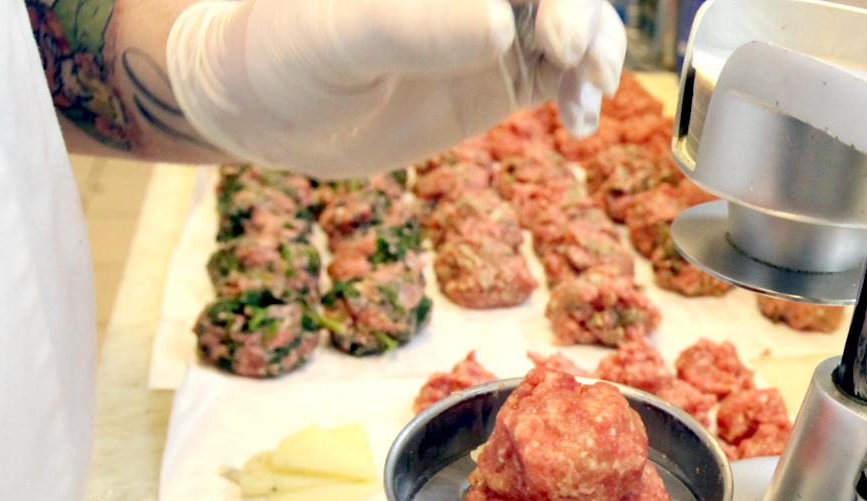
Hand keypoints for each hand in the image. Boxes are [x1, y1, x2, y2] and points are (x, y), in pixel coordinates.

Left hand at [167, 0, 624, 177]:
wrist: (271, 112)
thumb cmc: (287, 53)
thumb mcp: (341, 37)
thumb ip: (411, 25)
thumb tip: (496, 25)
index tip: (559, 29)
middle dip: (584, 14)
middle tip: (572, 56)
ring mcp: (493, 24)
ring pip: (575, 24)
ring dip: (596, 53)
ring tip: (586, 95)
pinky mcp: (500, 72)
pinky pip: (561, 73)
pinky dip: (580, 91)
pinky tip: (578, 121)